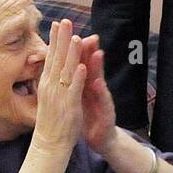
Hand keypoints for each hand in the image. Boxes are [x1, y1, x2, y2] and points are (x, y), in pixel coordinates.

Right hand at [31, 21, 84, 157]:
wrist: (49, 144)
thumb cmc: (50, 121)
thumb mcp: (47, 97)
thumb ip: (49, 82)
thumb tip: (48, 68)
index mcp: (47, 84)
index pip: (50, 58)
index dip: (54, 40)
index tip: (56, 23)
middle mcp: (51, 87)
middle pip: (56, 59)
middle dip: (61, 40)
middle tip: (65, 21)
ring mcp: (59, 96)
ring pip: (66, 71)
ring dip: (71, 54)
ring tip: (76, 38)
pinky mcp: (69, 106)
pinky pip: (74, 90)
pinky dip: (78, 78)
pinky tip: (82, 66)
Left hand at [77, 33, 117, 153]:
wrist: (100, 139)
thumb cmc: (87, 117)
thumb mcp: (78, 96)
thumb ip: (74, 80)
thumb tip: (65, 64)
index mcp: (84, 83)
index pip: (79, 62)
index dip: (75, 48)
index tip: (69, 33)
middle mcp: (95, 88)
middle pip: (92, 66)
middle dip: (90, 51)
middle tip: (90, 36)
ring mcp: (102, 99)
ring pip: (100, 80)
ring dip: (98, 67)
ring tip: (97, 52)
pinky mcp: (107, 112)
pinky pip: (103, 100)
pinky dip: (100, 91)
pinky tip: (97, 82)